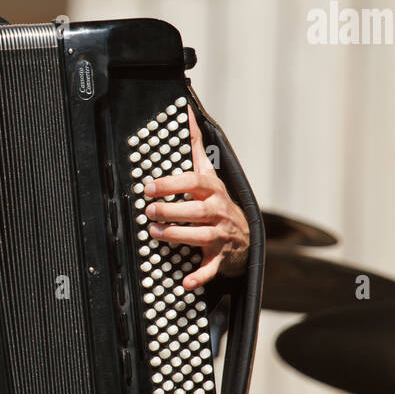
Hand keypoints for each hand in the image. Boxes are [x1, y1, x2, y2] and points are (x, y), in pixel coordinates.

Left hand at [142, 106, 249, 289]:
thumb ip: (194, 145)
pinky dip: (199, 276)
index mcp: (212, 191)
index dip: (171, 184)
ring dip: (177, 236)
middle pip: (197, 211)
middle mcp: (218, 212)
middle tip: (149, 211)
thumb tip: (186, 111)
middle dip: (172, 211)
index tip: (149, 187)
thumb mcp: (208, 172)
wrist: (246, 235)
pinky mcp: (221, 258)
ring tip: (155, 234)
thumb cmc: (217, 200)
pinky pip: (211, 268)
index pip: (194, 183)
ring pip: (201, 237)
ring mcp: (221, 236)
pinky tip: (185, 282)